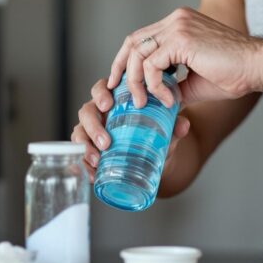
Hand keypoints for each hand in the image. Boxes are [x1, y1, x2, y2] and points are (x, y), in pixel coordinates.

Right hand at [70, 78, 190, 181]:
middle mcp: (100, 113)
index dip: (100, 94)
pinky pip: (80, 156)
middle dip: (92, 125)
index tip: (108, 105)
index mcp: (115, 99)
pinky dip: (83, 165)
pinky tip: (91, 174)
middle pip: (86, 111)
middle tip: (105, 141)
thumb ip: (173, 126)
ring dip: (85, 146)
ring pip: (79, 133)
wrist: (156, 158)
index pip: (102, 88)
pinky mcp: (90, 150)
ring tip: (97, 160)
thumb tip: (183, 125)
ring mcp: (92, 132)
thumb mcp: (165, 129)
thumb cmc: (156, 133)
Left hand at [106, 7, 262, 108]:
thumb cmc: (234, 74)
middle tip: (120, 94)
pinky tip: (169, 98)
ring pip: (138, 53)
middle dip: (121, 69)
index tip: (121, 83)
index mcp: (178, 24)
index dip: (126, 60)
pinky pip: (152, 64)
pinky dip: (155, 85)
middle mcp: (175, 20)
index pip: (141, 38)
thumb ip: (172, 85)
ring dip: (137, 82)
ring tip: (146, 103)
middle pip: (132, 41)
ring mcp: (177, 26)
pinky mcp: (181, 39)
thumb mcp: (194, 81)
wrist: (258, 67)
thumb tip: (156, 100)